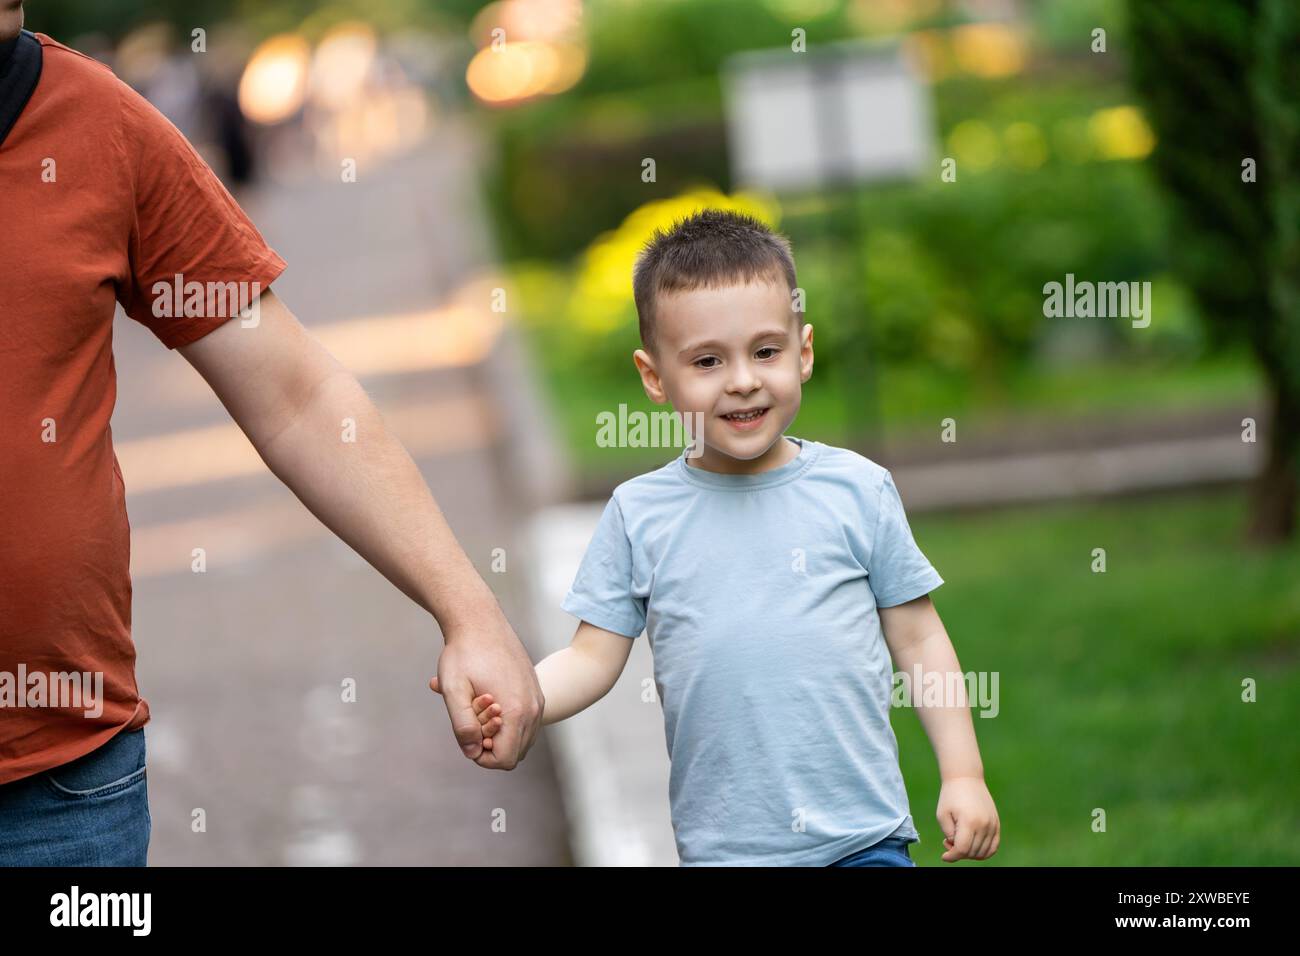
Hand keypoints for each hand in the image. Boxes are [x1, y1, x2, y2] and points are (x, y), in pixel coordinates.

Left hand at [429, 612, 544, 768]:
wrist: (480, 620)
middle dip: (492, 746)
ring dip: (502, 734)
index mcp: (515, 711)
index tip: (467, 735)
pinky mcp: (536, 689)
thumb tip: (472, 752)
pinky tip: (490, 700)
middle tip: (472, 721)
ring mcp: (538, 698)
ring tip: (480, 710)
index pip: (506, 760)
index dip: (482, 758)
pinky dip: (510, 721)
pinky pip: (528, 721)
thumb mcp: (453, 690)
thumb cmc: (463, 654)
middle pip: (517, 753)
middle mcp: (533, 707)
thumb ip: (463, 726)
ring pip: (523, 738)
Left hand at [936, 776, 999, 861]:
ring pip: (983, 852)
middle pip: (972, 852)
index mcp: (969, 821)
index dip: (952, 856)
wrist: (966, 778)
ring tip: (959, 840)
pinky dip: (984, 852)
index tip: (944, 856)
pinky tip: (972, 846)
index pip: (962, 849)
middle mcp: (984, 825)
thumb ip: (949, 834)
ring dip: (970, 853)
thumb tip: (957, 849)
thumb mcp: (942, 815)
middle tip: (948, 841)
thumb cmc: (950, 796)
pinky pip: (993, 846)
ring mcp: (993, 824)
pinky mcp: (996, 824)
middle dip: (958, 853)